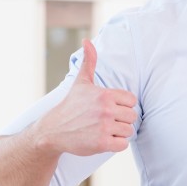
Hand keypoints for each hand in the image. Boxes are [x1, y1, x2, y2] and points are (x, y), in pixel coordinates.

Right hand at [31, 39, 137, 156]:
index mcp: (105, 94)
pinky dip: (116, 144)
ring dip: (119, 132)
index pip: (131, 100)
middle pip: (132, 116)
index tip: (110, 108)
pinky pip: (123, 144)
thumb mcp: (80, 82)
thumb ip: (89, 61)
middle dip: (121, 120)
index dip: (122, 105)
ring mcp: (104, 127)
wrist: (54, 130)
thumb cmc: (70, 105)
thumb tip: (86, 40)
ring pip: (129, 131)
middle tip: (106, 121)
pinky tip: (104, 139)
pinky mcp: (102, 143)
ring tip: (104, 130)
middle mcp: (106, 110)